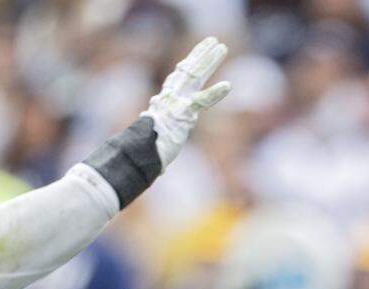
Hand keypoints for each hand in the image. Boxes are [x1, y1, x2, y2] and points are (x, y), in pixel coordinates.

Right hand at [143, 37, 230, 169]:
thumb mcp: (158, 144)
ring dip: (209, 61)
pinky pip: (202, 101)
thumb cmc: (147, 153)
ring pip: (195, 76)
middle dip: (202, 55)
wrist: (140, 155)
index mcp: (166, 101)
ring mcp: (177, 103)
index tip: (199, 51)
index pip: (180, 76)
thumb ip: (163, 145)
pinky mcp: (183, 113)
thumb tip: (160, 166)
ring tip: (221, 48)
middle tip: (215, 42)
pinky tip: (228, 87)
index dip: (191, 62)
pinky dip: (215, 94)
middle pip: (189, 70)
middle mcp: (171, 97)